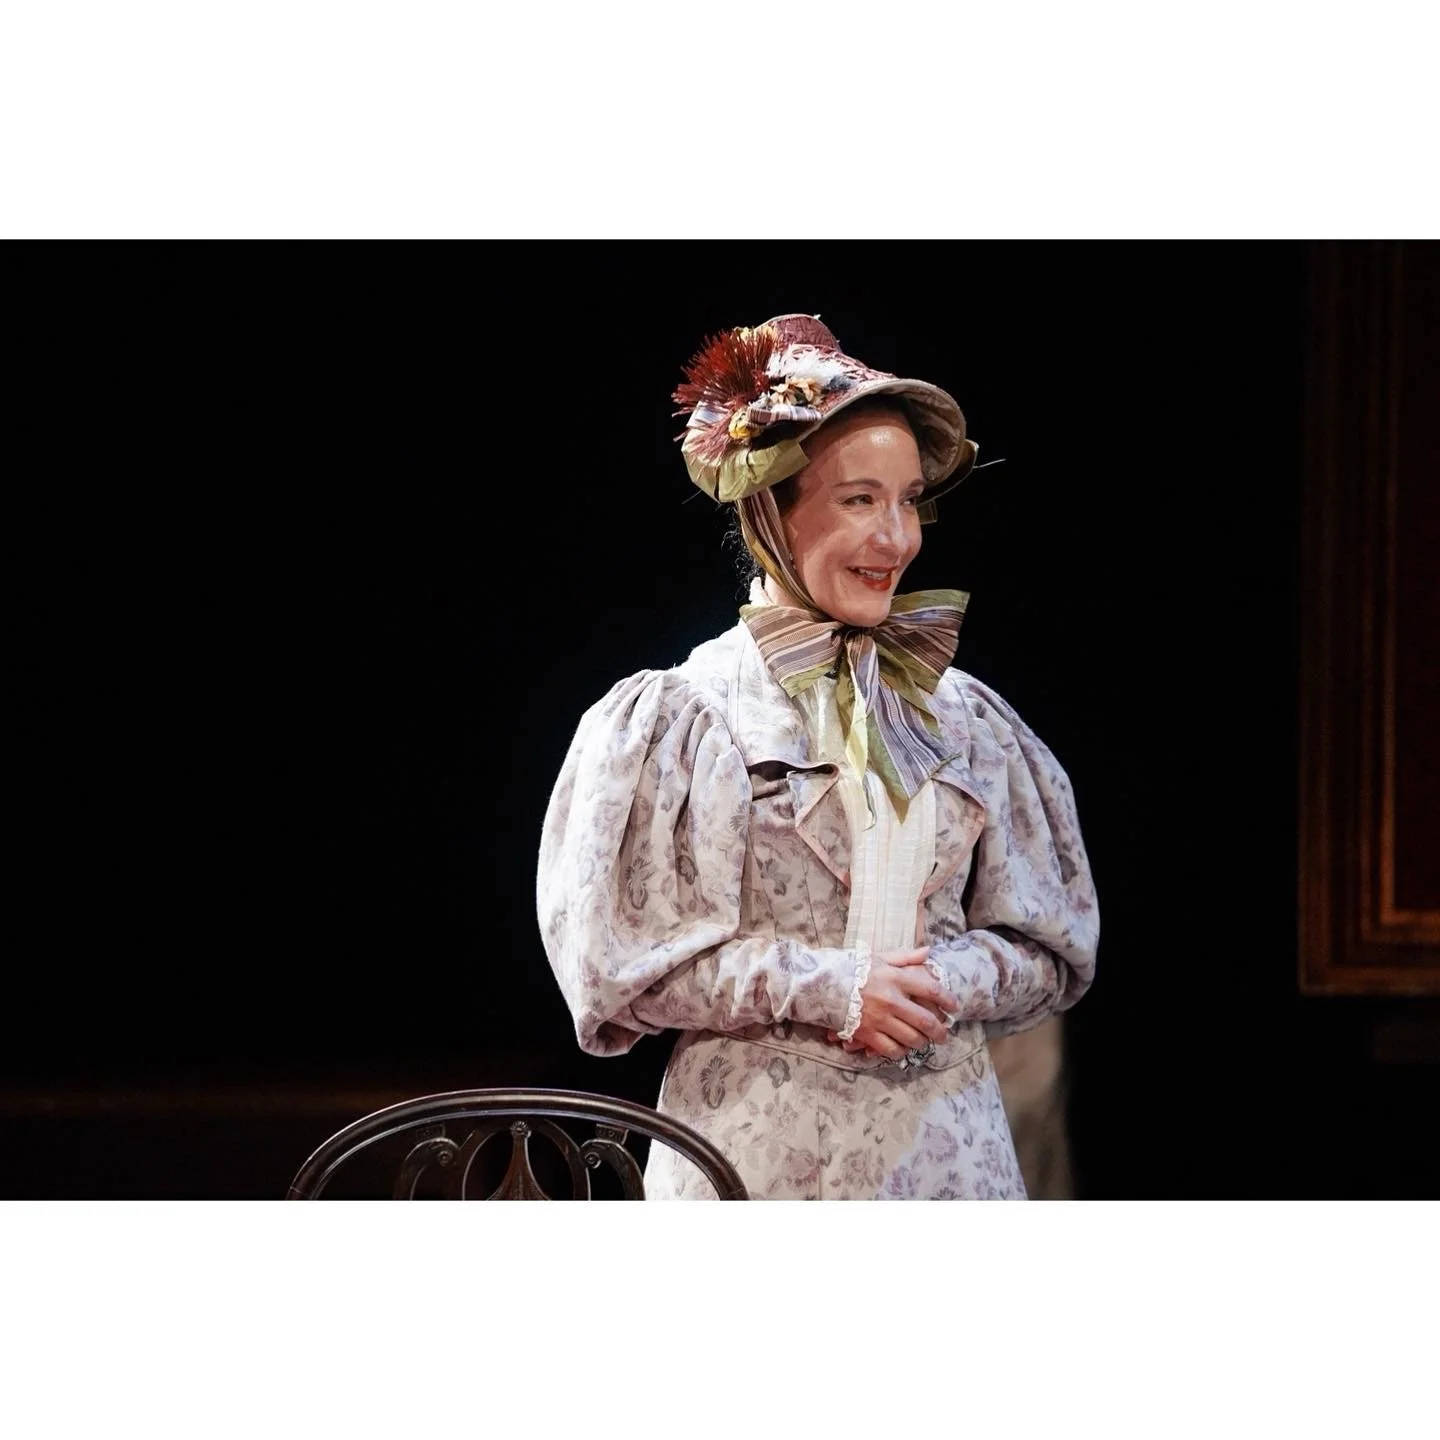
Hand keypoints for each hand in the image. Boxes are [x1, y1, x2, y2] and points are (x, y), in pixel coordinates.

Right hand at [825, 946, 959, 1059]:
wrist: (821, 985)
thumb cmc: (852, 969)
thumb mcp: (879, 958)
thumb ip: (905, 957)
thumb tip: (928, 952)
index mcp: (895, 978)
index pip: (931, 990)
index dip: (948, 1000)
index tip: (955, 1007)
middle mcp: (891, 1000)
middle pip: (926, 1021)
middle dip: (940, 1031)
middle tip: (944, 1034)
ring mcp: (879, 1019)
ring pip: (912, 1038)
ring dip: (923, 1042)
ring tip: (925, 1041)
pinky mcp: (867, 1034)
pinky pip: (891, 1049)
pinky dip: (901, 1051)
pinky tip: (903, 1049)